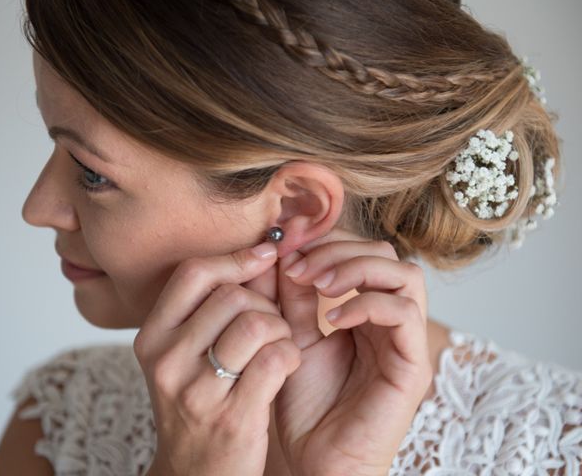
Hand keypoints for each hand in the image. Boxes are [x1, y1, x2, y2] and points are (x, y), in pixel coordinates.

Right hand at [133, 242, 301, 475]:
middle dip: (265, 303)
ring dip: (281, 329)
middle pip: (233, 296)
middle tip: (271, 324)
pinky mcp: (232, 417)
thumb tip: (261, 250)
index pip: (194, 273)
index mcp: (152, 337)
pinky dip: (291, 354)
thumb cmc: (199, 403)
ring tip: (279, 345)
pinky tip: (286, 366)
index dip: (236, 258)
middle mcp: (166, 361)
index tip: (266, 254)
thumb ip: (214, 307)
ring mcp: (196, 392)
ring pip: (257, 322)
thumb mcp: (187, 354)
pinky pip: (276, 358)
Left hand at [274, 228, 432, 475]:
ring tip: (316, 285)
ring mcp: (406, 342)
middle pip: (386, 253)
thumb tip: (280, 248)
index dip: (325, 240)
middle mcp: (391, 321)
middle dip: (338, 249)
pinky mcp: (413, 366)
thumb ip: (290, 295)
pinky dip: (366, 303)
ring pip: (405, 274)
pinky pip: (403, 313)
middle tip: (298, 266)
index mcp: (365, 311)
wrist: (316, 461)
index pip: (361, 252)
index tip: (286, 245)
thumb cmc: (306, 405)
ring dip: (356, 268)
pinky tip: (332, 319)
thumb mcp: (291, 335)